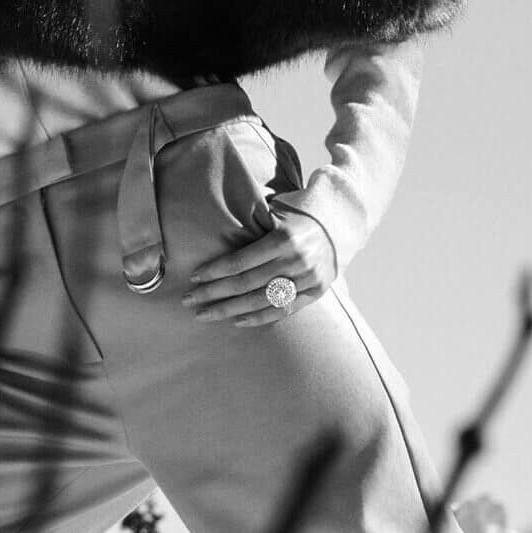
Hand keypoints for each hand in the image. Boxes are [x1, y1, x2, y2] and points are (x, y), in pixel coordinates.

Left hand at [180, 209, 335, 326]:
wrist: (342, 224)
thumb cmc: (299, 215)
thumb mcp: (277, 212)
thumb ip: (252, 225)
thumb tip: (212, 232)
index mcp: (285, 238)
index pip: (242, 261)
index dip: (216, 271)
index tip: (194, 277)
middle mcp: (297, 260)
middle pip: (246, 284)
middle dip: (214, 294)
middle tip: (189, 301)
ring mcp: (308, 279)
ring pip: (261, 301)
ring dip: (229, 310)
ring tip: (206, 314)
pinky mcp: (316, 292)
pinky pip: (283, 311)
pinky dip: (258, 318)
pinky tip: (236, 321)